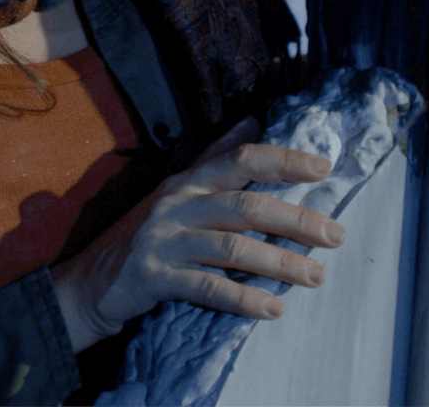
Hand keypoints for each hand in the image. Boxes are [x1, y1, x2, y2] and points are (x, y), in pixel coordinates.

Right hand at [49, 116, 345, 352]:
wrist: (92, 282)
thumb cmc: (151, 234)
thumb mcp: (180, 190)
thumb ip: (217, 158)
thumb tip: (254, 121)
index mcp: (189, 182)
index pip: (241, 161)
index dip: (283, 161)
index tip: (324, 167)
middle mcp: (177, 205)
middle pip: (245, 206)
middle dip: (295, 220)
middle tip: (335, 236)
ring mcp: (164, 241)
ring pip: (232, 248)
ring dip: (279, 262)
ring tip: (315, 276)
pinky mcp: (155, 277)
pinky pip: (208, 288)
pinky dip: (244, 298)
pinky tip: (273, 308)